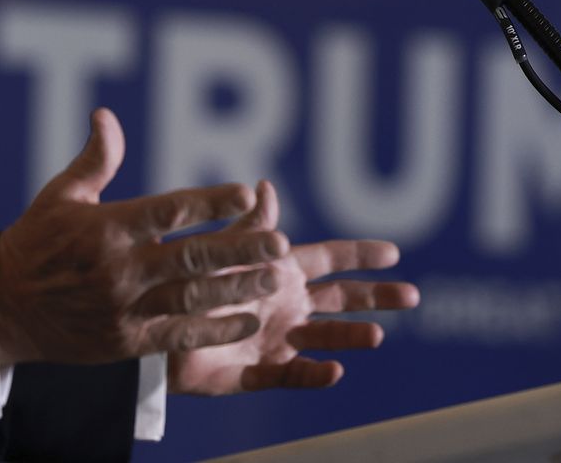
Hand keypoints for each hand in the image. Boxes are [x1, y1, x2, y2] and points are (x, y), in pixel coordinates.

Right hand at [0, 108, 290, 368]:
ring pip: (191, 298)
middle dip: (240, 249)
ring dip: (237, 288)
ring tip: (275, 279)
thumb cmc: (36, 243)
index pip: (168, 211)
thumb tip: (105, 114)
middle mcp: (119, 268)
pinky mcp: (127, 341)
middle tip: (282, 243)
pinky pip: (179, 336)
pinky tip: (247, 320)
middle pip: (191, 257)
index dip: (209, 202)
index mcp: (107, 227)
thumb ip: (94, 159)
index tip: (247, 194)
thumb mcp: (60, 196)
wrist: (3, 308)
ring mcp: (125, 308)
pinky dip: (215, 330)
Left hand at [168, 180, 420, 394]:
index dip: (361, 255)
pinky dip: (315, 375)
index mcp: (279, 270)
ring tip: (377, 335)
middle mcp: (285, 304)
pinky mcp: (257, 371)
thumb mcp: (218, 250)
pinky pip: (291, 375)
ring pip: (324, 338)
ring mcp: (275, 338)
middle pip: (341, 299)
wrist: (148, 328)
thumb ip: (247, 227)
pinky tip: (335, 372)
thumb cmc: (181, 282)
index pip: (330, 259)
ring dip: (351, 336)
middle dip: (376, 297)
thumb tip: (267, 185)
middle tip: (413, 296)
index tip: (394, 251)